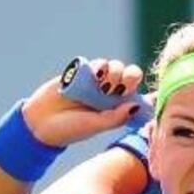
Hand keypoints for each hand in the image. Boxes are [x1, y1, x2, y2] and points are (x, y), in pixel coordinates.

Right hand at [22, 58, 143, 146]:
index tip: (154, 93)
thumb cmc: (70, 129)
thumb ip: (116, 117)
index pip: (137, 97)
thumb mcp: (95, 126)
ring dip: (116, 71)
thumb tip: (136, 105)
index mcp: (116, 109)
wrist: (40, 122)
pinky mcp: (82, 73)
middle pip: (130, 77)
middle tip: (124, 84)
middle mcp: (109, 94)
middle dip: (131, 76)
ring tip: (104, 85)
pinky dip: (100, 66)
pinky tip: (95, 75)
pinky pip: (98, 63)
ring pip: (116, 67)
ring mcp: (96, 82)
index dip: (148, 93)